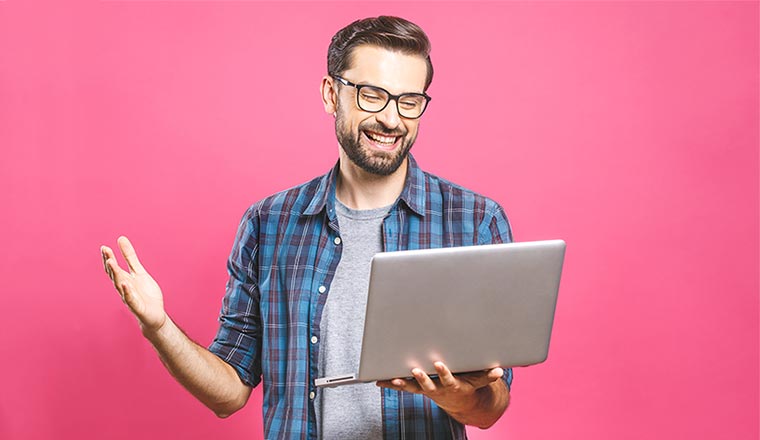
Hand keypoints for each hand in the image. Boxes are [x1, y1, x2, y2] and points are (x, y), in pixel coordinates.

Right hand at [101, 236, 167, 333]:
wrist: (155, 315)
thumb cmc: (145, 294)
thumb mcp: (139, 272)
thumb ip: (130, 257)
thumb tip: (120, 238)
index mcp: (124, 279)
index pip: (114, 268)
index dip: (109, 258)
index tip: (104, 247)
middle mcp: (124, 288)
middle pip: (115, 274)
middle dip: (110, 263)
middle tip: (105, 251)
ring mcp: (129, 297)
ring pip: (120, 285)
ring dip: (116, 274)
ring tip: (112, 262)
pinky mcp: (137, 307)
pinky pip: (130, 299)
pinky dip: (127, 292)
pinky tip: (125, 284)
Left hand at [376, 361, 503, 415]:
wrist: (457, 401)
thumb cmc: (467, 384)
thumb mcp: (478, 381)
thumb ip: (487, 376)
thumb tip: (499, 371)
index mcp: (451, 385)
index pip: (447, 379)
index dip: (443, 372)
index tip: (439, 364)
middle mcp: (436, 389)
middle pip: (427, 384)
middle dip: (421, 378)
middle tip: (415, 370)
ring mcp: (425, 390)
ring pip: (411, 388)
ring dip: (402, 383)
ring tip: (393, 379)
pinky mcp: (416, 388)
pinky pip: (402, 387)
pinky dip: (391, 383)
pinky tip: (378, 380)